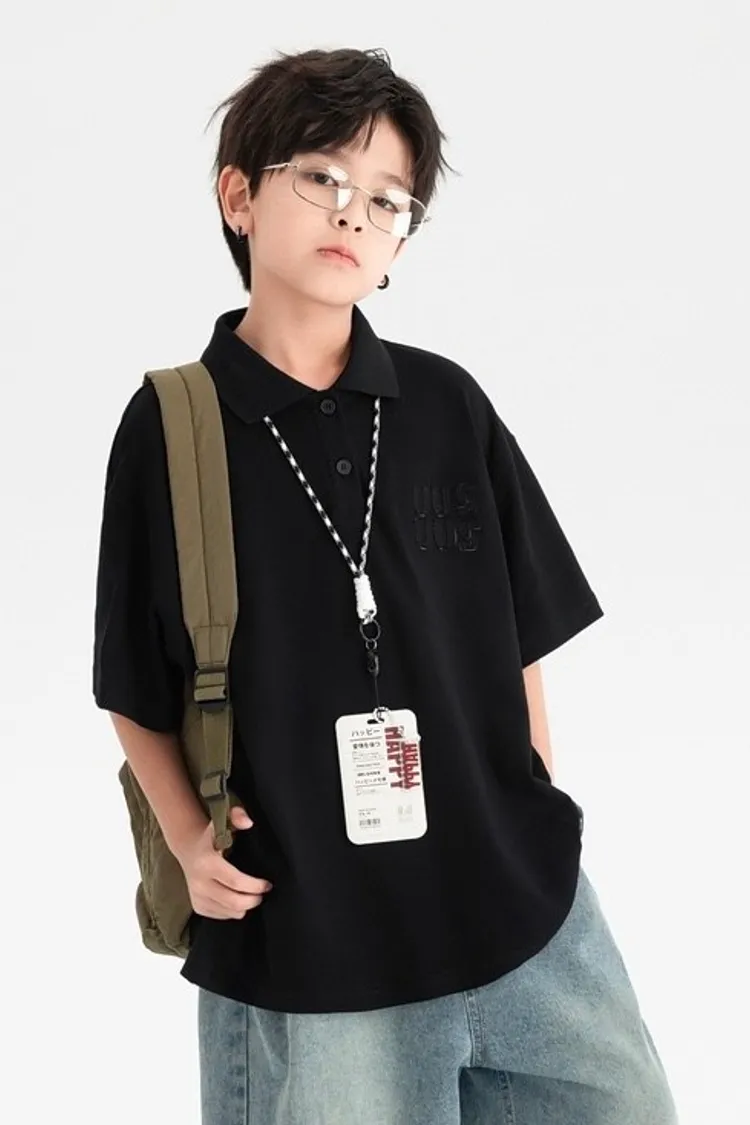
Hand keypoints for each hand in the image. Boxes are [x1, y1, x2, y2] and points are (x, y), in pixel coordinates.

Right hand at [176, 805, 272, 920]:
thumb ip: (237, 816)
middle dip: (253, 899)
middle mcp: (199, 883)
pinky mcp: (198, 906)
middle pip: (234, 901)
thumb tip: (248, 823)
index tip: (267, 884)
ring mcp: (197, 897)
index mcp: (207, 863)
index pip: (236, 881)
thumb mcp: (222, 821)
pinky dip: (233, 910)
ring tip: (251, 895)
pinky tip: (237, 897)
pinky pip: (222, 916)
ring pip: (230, 912)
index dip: (255, 886)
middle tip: (262, 893)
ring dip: (245, 906)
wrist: (189, 850)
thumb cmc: (211, 836)